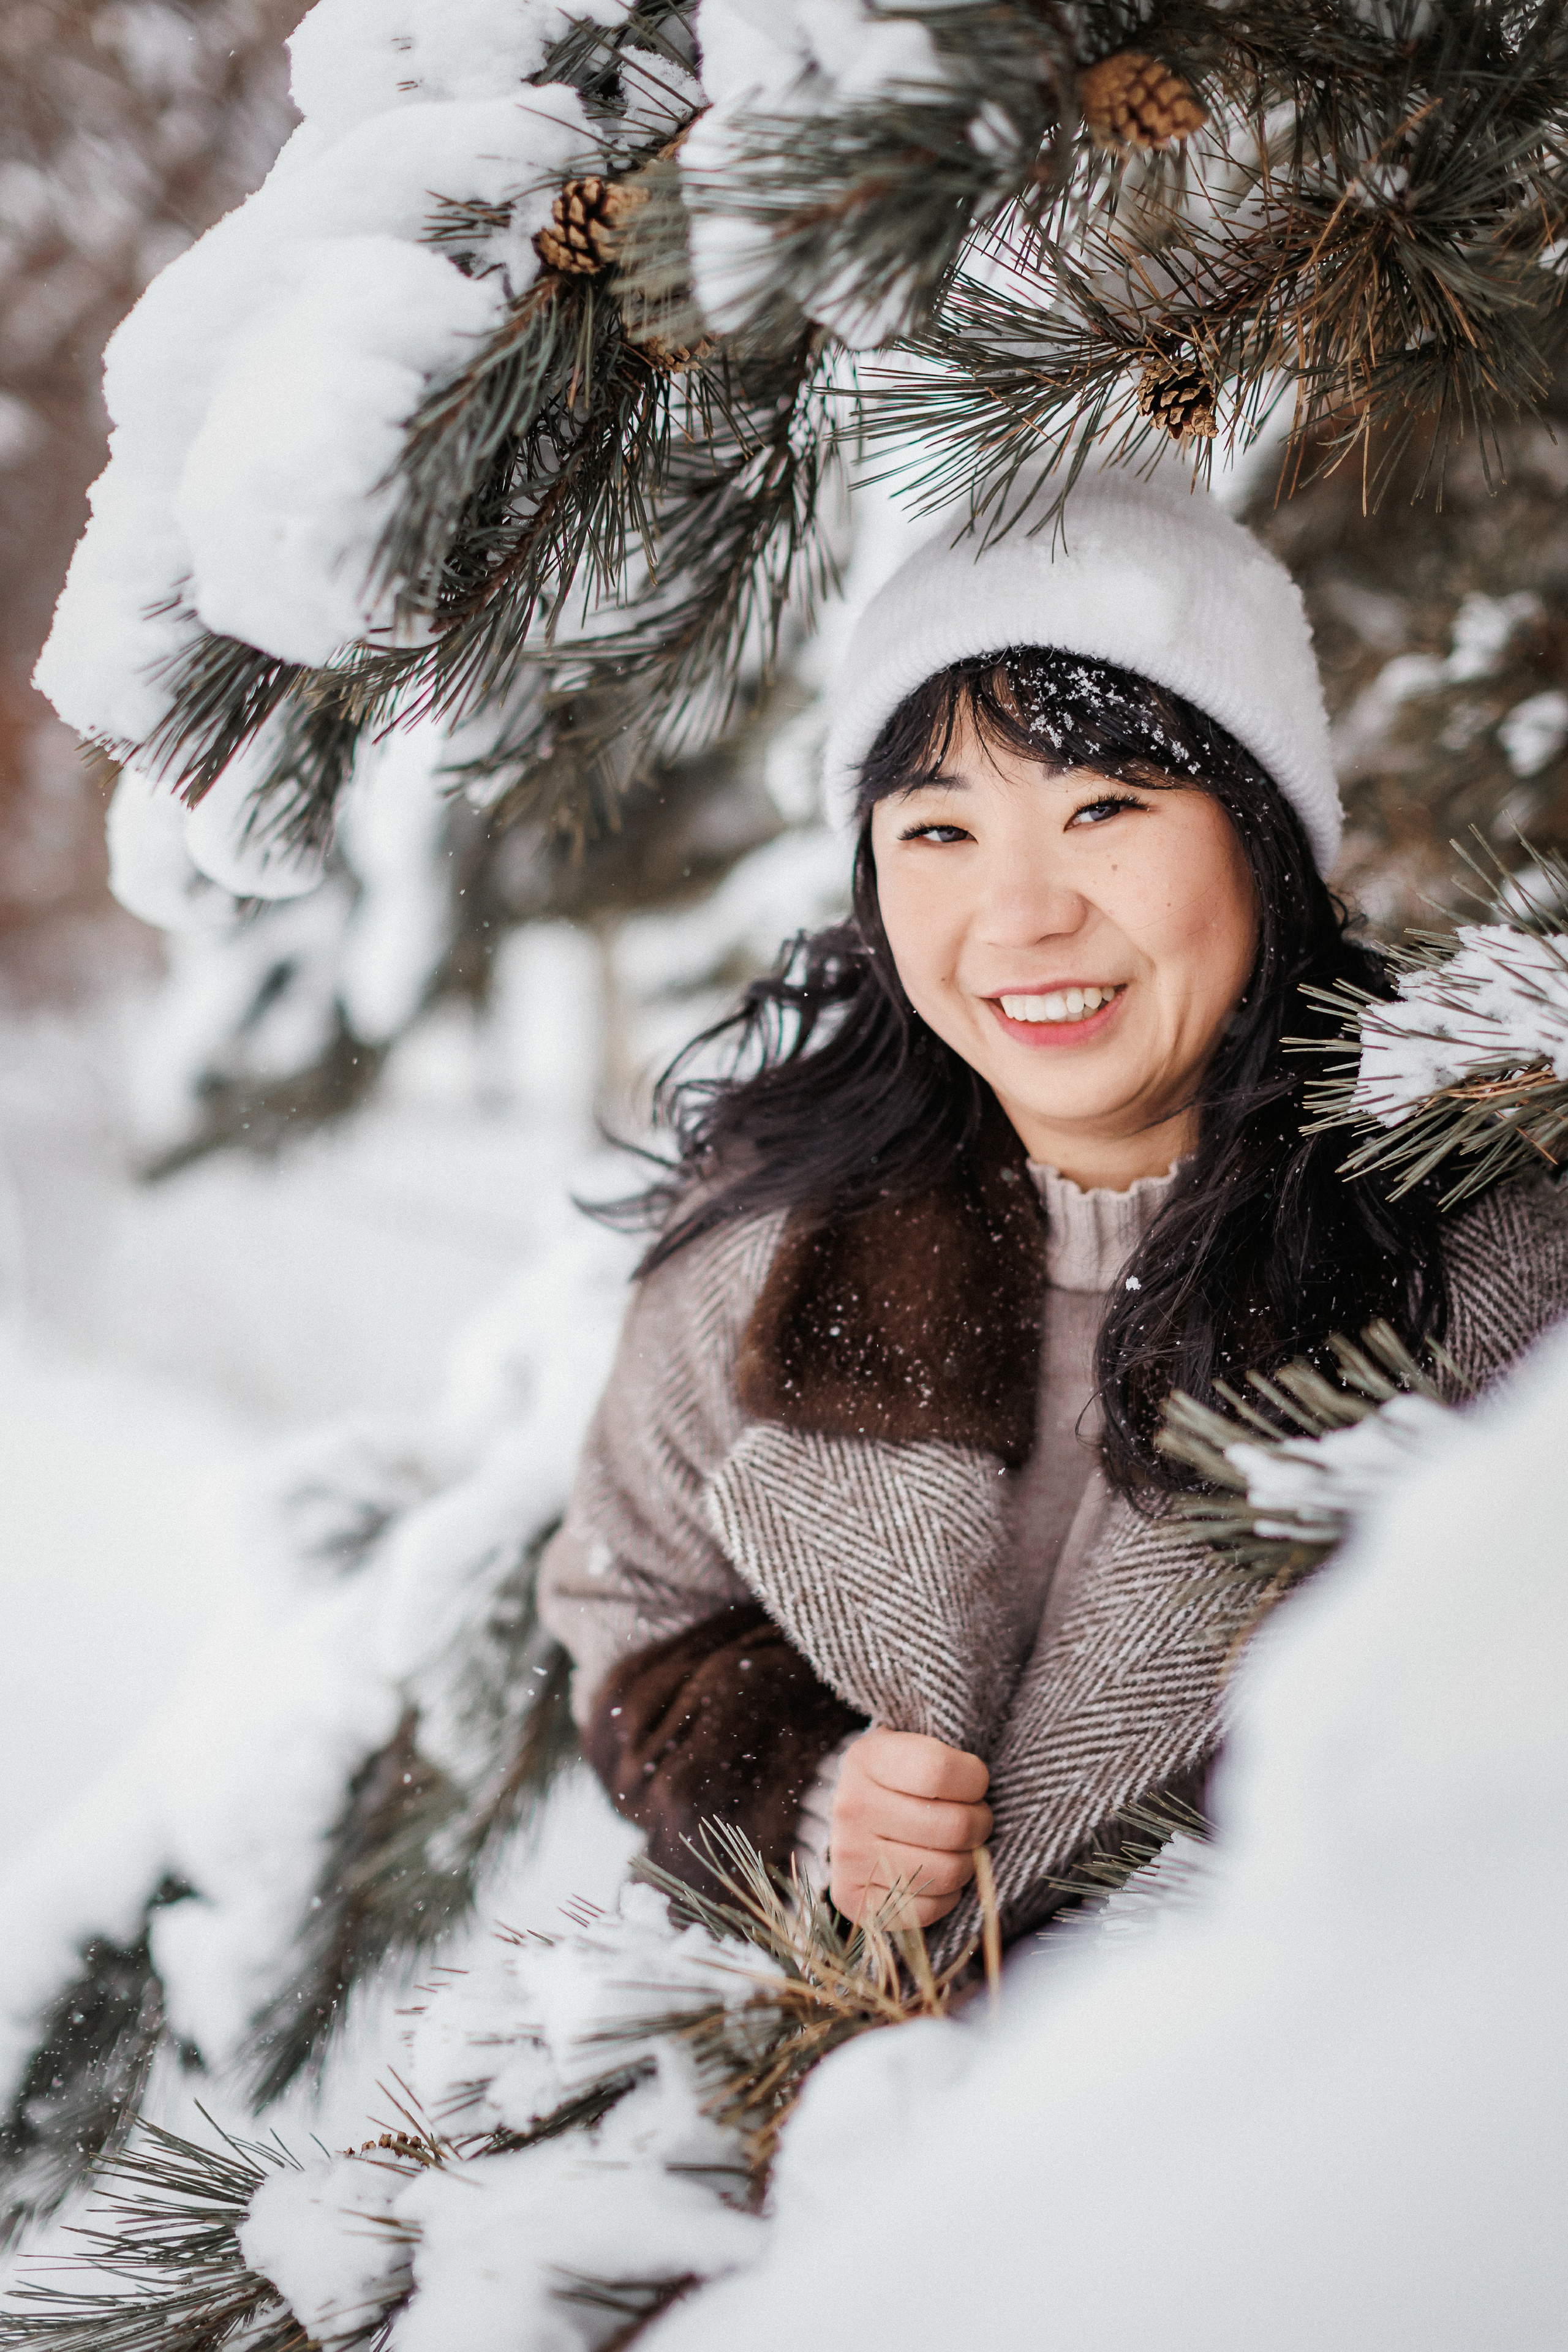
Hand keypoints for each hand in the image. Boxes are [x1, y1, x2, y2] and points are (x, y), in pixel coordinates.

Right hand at [827, 1728, 991, 1928]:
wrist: (854, 1814)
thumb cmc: (901, 1779)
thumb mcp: (917, 1749)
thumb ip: (949, 1764)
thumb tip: (983, 1801)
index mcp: (867, 1757)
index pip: (940, 1771)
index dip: (975, 1779)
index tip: (976, 1783)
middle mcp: (852, 1806)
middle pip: (953, 1827)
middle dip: (980, 1825)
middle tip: (977, 1820)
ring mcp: (849, 1856)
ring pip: (946, 1873)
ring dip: (968, 1863)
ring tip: (959, 1848)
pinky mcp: (852, 1900)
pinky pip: (926, 1911)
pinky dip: (945, 1897)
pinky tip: (937, 1875)